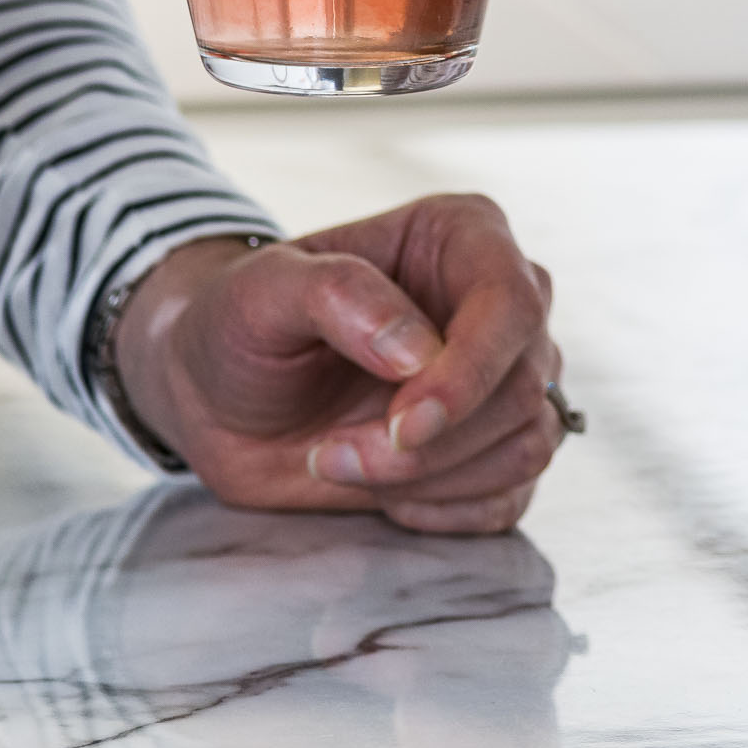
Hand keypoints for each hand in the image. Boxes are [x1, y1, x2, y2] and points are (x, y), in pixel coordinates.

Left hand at [116, 195, 565, 536]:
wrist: (220, 401)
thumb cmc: (243, 328)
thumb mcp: (262, 291)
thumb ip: (338, 294)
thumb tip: (420, 352)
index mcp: (464, 238)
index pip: (512, 305)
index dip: (469, 373)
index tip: (404, 426)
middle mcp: (501, 304)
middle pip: (522, 386)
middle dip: (428, 443)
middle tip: (331, 453)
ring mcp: (506, 379)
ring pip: (527, 444)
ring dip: (427, 478)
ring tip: (339, 462)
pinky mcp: (497, 447)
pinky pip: (512, 495)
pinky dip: (444, 509)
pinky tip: (380, 491)